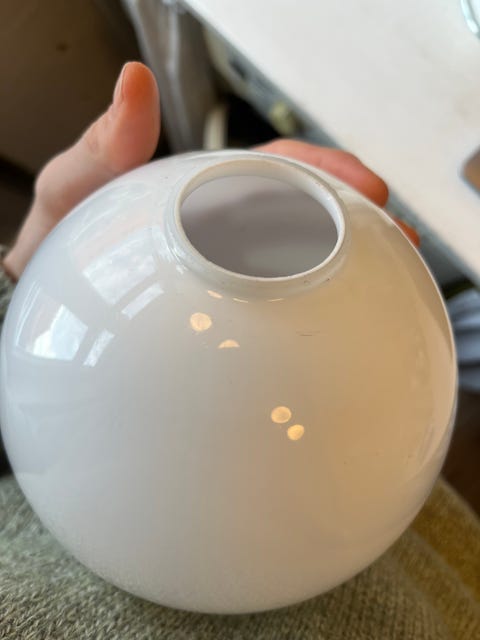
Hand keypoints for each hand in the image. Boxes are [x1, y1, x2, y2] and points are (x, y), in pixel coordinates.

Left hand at [3, 62, 415, 279]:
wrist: (53, 303)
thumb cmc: (64, 242)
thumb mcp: (73, 190)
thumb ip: (102, 149)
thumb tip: (133, 87)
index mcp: (202, 190)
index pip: (275, 170)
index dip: (323, 173)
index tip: (365, 189)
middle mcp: (222, 227)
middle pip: (303, 216)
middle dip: (355, 224)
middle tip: (394, 243)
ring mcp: (226, 271)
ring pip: (296, 262)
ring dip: (345, 265)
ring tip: (384, 281)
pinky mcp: (224, 309)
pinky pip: (274, 303)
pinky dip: (308, 304)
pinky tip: (335, 318)